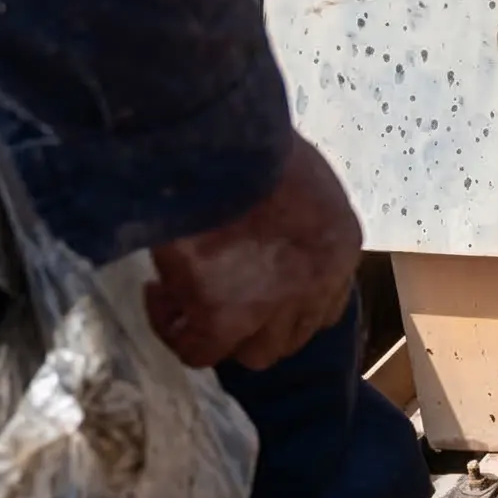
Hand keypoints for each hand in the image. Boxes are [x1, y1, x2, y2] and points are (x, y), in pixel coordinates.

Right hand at [146, 135, 362, 370]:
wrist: (221, 145)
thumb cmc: (252, 143)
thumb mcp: (294, 173)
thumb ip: (291, 207)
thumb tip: (262, 221)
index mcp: (340, 248)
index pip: (325, 304)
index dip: (287, 305)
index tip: (252, 284)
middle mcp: (318, 286)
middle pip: (291, 337)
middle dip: (255, 325)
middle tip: (215, 296)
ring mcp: (275, 307)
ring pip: (253, 354)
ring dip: (220, 333)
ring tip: (184, 293)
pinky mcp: (226, 318)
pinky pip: (197, 351)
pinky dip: (173, 328)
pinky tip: (157, 291)